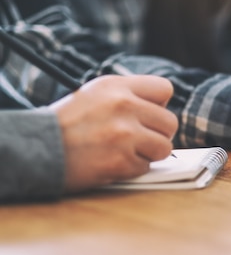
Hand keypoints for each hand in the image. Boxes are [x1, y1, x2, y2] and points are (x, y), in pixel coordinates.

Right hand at [49, 75, 178, 191]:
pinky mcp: (121, 161)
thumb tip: (163, 107)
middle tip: (138, 138)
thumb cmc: (68, 123)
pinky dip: (133, 168)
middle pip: (170, 122)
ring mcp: (124, 134)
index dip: (160, 104)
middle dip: (157, 133)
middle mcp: (123, 106)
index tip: (149, 113)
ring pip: (164, 147)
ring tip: (126, 150)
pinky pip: (146, 167)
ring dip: (149, 153)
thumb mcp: (95, 94)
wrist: (36, 149)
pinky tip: (112, 162)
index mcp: (117, 86)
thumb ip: (129, 95)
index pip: (165, 89)